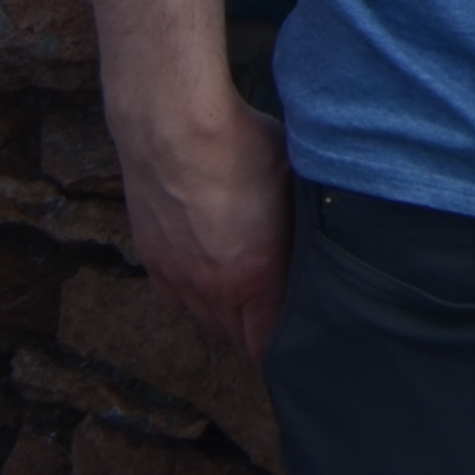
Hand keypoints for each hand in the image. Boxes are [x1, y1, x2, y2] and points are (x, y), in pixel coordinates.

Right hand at [116, 94, 291, 355]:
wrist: (172, 128)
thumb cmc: (242, 148)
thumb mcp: (293, 188)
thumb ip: (302, 229)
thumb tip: (322, 241)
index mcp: (256, 276)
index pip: (271, 340)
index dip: (289, 347)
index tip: (307, 343)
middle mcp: (212, 288)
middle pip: (239, 337)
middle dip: (261, 335)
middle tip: (285, 328)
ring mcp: (177, 277)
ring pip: (205, 321)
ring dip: (228, 320)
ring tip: (252, 311)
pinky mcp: (151, 260)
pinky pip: (176, 300)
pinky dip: (196, 301)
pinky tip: (212, 289)